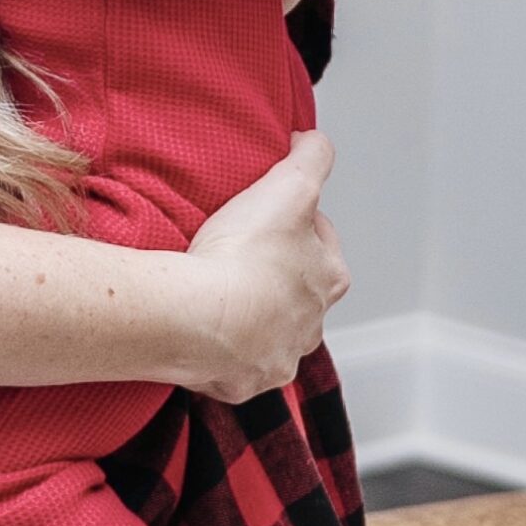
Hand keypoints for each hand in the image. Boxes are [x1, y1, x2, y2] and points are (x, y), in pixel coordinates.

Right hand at [165, 130, 347, 403]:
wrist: (195, 319)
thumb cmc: (243, 257)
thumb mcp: (289, 185)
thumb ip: (312, 156)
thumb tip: (315, 142)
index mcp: (330, 279)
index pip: (321, 239)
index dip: (295, 220)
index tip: (268, 214)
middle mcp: (310, 326)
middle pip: (296, 291)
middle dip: (274, 274)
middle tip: (238, 253)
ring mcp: (275, 358)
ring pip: (269, 332)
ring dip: (251, 315)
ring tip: (217, 293)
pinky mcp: (240, 382)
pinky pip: (233, 363)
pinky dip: (220, 348)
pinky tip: (202, 329)